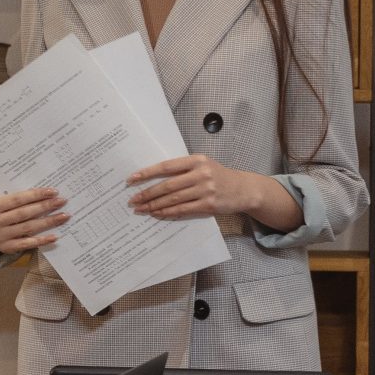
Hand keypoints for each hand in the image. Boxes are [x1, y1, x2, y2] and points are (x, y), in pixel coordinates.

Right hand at [0, 187, 66, 253]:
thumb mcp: (0, 203)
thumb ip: (17, 200)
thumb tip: (44, 195)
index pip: (17, 199)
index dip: (36, 195)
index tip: (53, 191)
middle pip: (24, 213)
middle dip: (45, 206)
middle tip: (62, 201)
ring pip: (28, 228)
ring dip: (48, 222)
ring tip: (63, 216)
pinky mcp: (7, 248)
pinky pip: (27, 244)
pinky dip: (42, 240)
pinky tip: (54, 236)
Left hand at [126, 154, 259, 220]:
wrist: (243, 189)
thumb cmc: (218, 176)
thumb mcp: (203, 165)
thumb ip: (183, 169)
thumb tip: (153, 178)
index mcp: (196, 160)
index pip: (166, 166)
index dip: (147, 173)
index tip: (131, 179)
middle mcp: (201, 173)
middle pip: (167, 185)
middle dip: (147, 193)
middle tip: (132, 200)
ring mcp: (205, 190)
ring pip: (173, 199)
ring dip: (154, 205)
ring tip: (141, 209)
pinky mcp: (208, 204)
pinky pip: (183, 210)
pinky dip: (167, 212)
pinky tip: (157, 214)